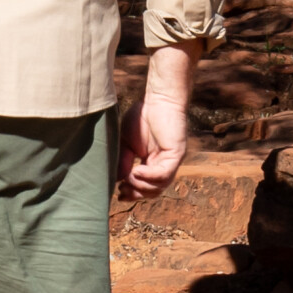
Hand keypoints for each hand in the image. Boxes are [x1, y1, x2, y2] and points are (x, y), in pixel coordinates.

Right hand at [119, 45, 195, 200]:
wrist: (158, 99)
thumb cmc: (142, 117)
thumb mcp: (126, 143)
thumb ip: (122, 161)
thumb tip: (116, 181)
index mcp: (152, 164)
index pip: (145, 187)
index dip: (132, 193)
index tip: (118, 194)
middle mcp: (163, 166)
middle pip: (152, 192)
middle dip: (135, 194)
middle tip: (122, 191)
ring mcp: (171, 162)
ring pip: (159, 187)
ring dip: (141, 187)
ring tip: (128, 178)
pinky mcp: (176, 155)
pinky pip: (163, 174)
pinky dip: (149, 177)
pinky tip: (136, 171)